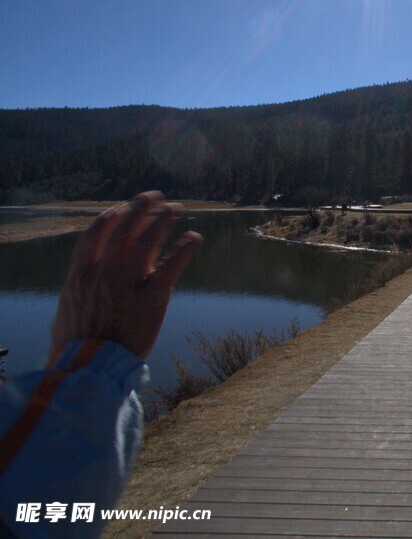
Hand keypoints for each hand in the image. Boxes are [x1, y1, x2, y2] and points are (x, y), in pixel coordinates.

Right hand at [51, 191, 202, 359]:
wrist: (90, 368)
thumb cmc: (75, 347)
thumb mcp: (65, 313)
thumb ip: (75, 294)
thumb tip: (75, 292)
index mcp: (81, 274)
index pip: (95, 233)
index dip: (110, 217)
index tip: (121, 208)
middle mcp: (105, 272)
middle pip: (124, 230)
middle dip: (139, 209)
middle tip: (152, 196)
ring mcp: (129, 283)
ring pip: (148, 242)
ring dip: (163, 221)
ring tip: (174, 208)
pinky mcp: (153, 297)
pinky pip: (171, 266)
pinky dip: (183, 249)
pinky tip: (193, 238)